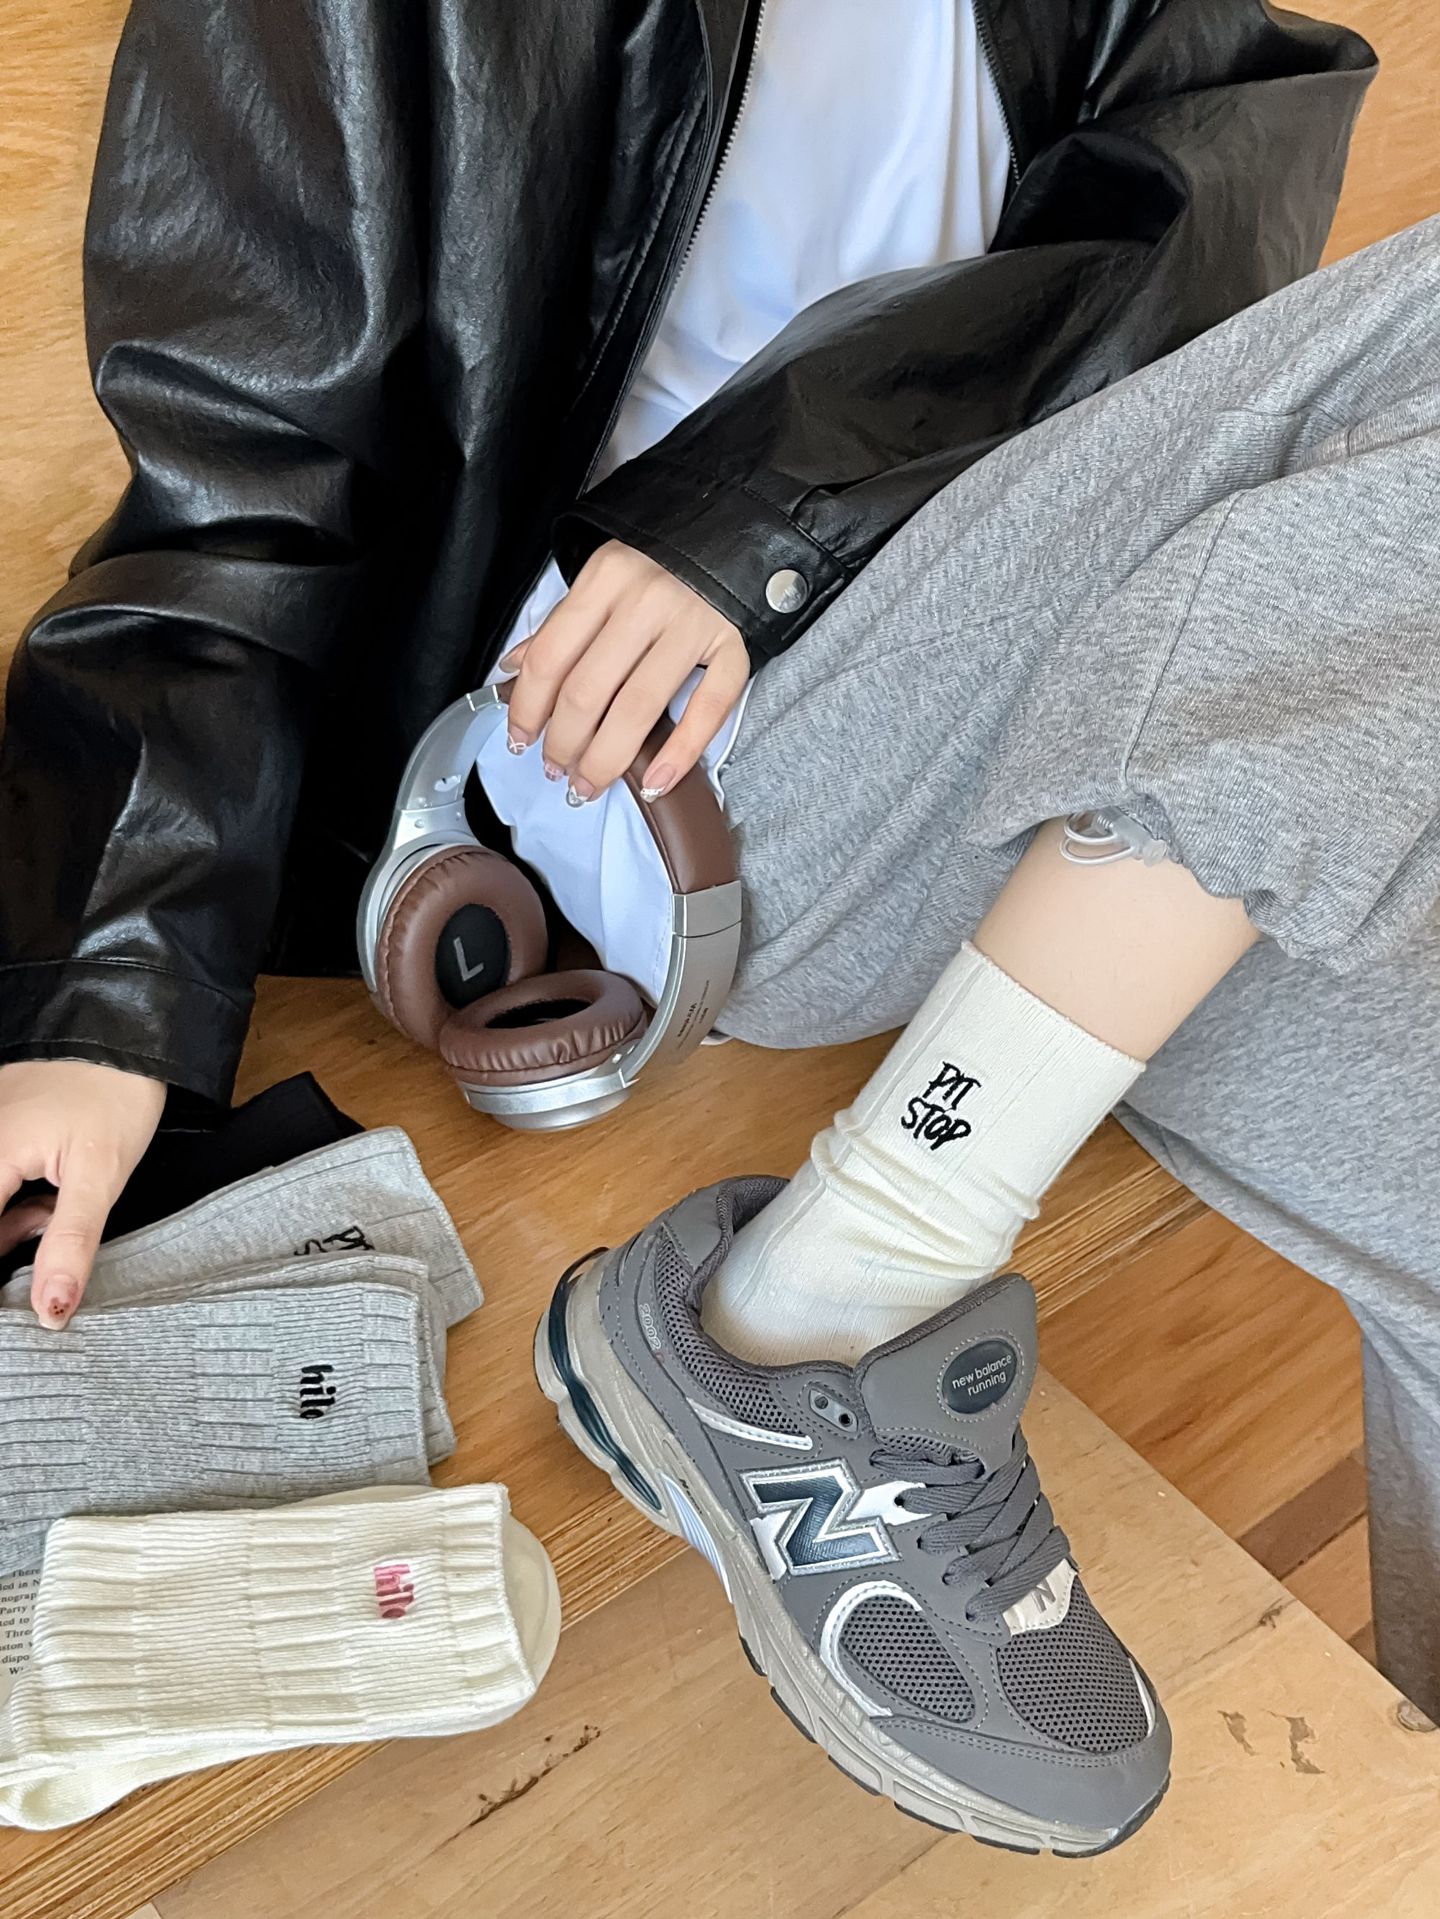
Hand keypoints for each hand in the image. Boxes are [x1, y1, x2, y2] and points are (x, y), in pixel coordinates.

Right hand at [0, 1061, 166, 1328]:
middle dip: (11, 1235)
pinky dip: (18, 1191)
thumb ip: (69, 1244)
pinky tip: (50, 1183)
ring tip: (56, 1203)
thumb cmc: (116, 1097)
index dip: (5, 1258)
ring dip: (16, 1217)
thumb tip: (49, 1310)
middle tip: (50, 1222)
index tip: (21, 1286)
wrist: (128, 1033)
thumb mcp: (101, 1177)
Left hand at [502, 541, 748, 800]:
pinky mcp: (735, 645)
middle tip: (557, 770)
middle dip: (565, 743)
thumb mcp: (605, 576)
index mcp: (606, 577)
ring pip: (638, 709)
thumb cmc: (664, 559)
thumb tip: (515, 670)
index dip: (528, 708)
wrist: (739, 532)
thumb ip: (562, 624)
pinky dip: (680, 753)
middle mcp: (646, 599)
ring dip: (607, 758)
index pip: (551, 657)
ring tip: (589, 783)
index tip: (521, 739)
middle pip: (588, 691)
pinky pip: (708, 710)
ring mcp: (693, 623)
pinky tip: (655, 782)